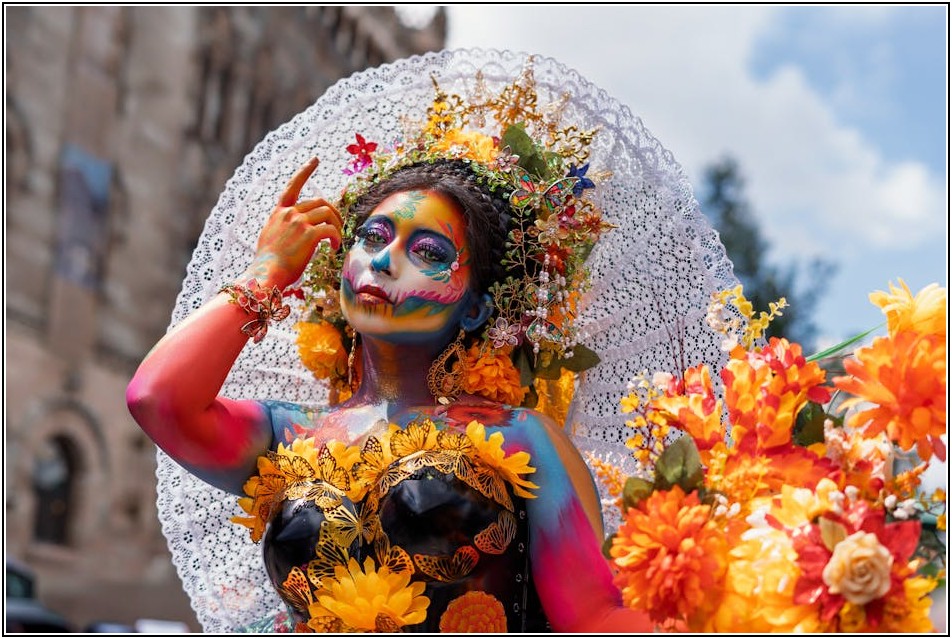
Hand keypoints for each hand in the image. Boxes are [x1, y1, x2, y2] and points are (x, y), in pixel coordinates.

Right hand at [245, 158, 342, 289]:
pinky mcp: (309, 235)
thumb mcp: (271, 237)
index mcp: (279, 212)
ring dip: (338, 226)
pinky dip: (338, 238)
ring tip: (337, 240)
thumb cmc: (269, 263)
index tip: (315, 159)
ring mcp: (299, 222)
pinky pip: (331, 230)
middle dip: (334, 212)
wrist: (266, 274)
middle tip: (340, 225)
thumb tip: (298, 229)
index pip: (292, 186)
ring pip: (328, 214)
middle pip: (320, 202)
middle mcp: (289, 213)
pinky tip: (335, 248)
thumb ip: (284, 227)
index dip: (305, 171)